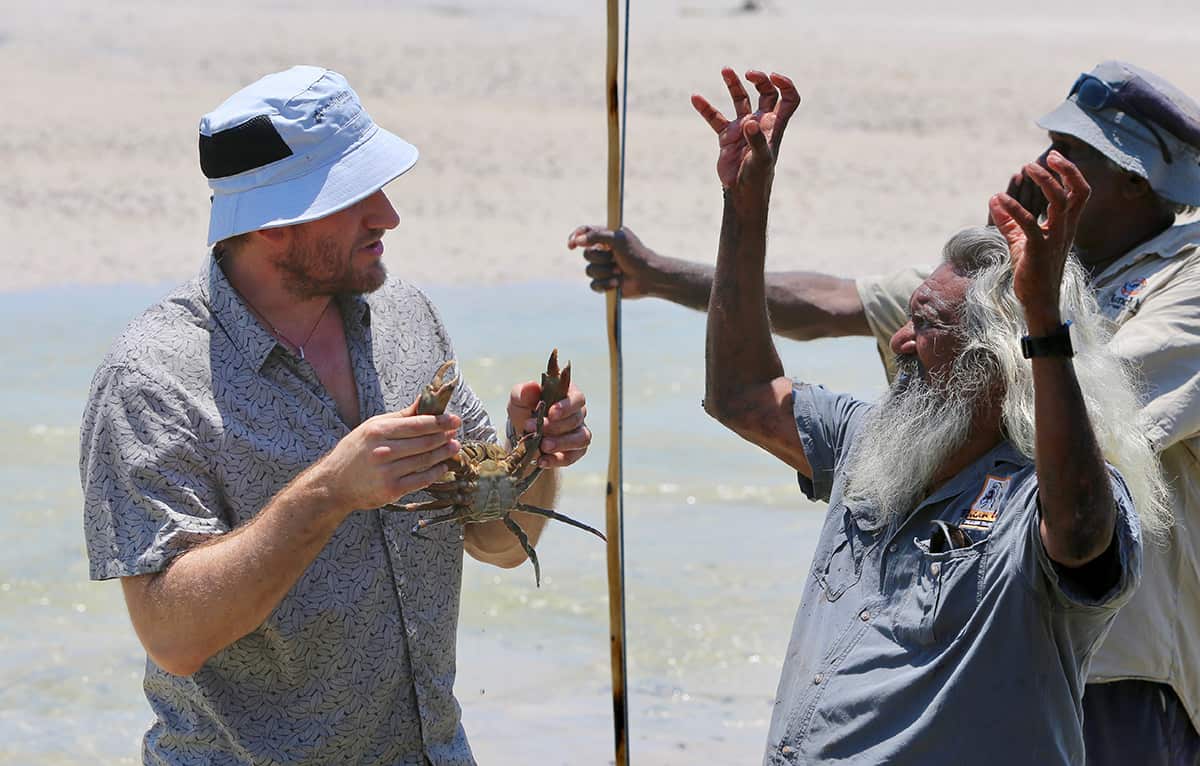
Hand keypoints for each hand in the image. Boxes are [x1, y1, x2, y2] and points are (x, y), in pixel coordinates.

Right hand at [317, 402, 461, 512]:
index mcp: (378, 431)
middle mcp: (383, 451)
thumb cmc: (355, 451)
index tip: (454, 419)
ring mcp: (387, 472)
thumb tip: (425, 399)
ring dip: (443, 453)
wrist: (334, 484)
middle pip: (424, 442)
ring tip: (454, 447)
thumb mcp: (372, 427)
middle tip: (456, 433)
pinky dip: (436, 472)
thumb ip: (400, 416)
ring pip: (425, 460)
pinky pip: (421, 480)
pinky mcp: (391, 490)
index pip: (417, 424)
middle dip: (444, 437)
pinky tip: (443, 466)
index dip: (439, 422)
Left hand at [507, 380, 590, 468]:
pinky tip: (542, 460)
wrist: (522, 435)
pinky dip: (557, 460)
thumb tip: (531, 386)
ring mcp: (578, 433)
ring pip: (581, 439)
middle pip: (576, 419)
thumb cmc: (524, 411)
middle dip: (554, 426)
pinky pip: (572, 456)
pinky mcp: (576, 451)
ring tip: (543, 446)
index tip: (551, 413)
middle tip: (532, 429)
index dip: (567, 406)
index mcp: (567, 395)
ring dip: (561, 443)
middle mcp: (577, 413)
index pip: (577, 398)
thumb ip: (523, 392)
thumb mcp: (518, 400)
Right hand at [567, 225, 656, 296]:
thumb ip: (596, 236)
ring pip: (589, 271)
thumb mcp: (617, 239)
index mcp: (605, 238)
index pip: (584, 232)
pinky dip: (606, 284)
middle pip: (586, 254)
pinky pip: (593, 285)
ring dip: (605, 272)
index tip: (572, 245)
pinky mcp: (604, 283)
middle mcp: (602, 252)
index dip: (575, 237)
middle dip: (600, 258)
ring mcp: (602, 268)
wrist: (648, 277)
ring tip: (619, 271)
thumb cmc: (636, 255)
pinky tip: (617, 283)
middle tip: (616, 258)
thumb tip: (578, 240)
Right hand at [691, 68, 800, 212]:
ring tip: (726, 70)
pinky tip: (695, 98)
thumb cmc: (757, 178)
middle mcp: (761, 123)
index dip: (785, 85)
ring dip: (734, 85)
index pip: (788, 99)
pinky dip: (706, 108)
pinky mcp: (727, 136)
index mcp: (775, 125)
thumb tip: (749, 122)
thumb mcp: (760, 160)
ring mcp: (743, 128)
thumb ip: (756, 140)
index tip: (773, 77)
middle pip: (766, 93)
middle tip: (749, 74)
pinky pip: (715, 118)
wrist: (741, 194)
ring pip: (741, 100)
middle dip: (760, 80)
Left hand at [987, 151, 1090, 331]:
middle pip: (1077, 192)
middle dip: (1063, 171)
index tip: (1053, 157)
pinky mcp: (1038, 250)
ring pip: (1059, 202)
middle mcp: (1065, 229)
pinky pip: (1030, 224)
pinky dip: (1014, 209)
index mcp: (1066, 225)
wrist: (1038, 301)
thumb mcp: (1020, 242)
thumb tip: (994, 200)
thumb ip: (1009, 221)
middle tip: (1042, 159)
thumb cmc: (1032, 271)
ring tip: (1024, 169)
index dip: (1070, 172)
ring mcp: (1054, 239)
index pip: (1079, 192)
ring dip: (1043, 182)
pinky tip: (999, 200)